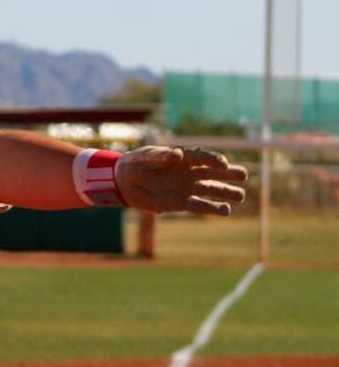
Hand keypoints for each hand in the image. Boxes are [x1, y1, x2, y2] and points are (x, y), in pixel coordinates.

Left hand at [116, 146, 246, 214]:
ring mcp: (185, 188)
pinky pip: (198, 205)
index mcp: (182, 158)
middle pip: (212, 173)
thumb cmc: (136, 163)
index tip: (223, 164)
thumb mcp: (145, 156)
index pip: (202, 157)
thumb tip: (178, 155)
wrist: (124, 181)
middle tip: (244, 175)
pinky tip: (226, 211)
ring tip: (241, 196)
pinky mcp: (179, 203)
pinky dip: (211, 208)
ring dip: (225, 193)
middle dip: (228, 175)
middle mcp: (188, 173)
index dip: (214, 160)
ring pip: (209, 190)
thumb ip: (160, 156)